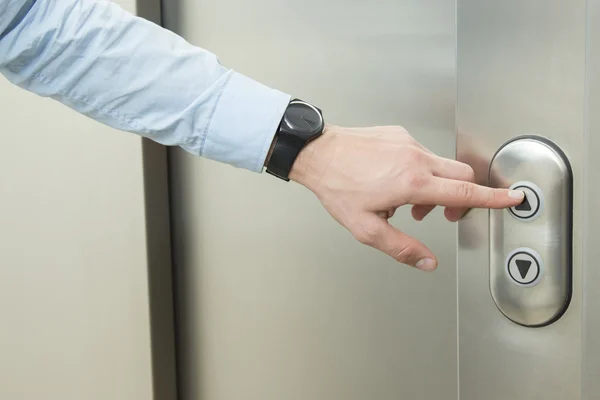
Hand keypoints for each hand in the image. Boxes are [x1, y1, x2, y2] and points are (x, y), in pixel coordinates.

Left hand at [289, 125, 523, 270]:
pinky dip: (419, 170)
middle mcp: (416, 159)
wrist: (318, 152)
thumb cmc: (338, 187)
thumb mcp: (366, 228)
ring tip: (409, 202)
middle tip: (444, 214)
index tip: (514, 198)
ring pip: (441, 165)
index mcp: (412, 183)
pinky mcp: (399, 134)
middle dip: (462, 197)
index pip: (465, 192)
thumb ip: (401, 248)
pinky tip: (394, 180)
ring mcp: (408, 143)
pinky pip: (421, 154)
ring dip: (436, 186)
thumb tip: (427, 263)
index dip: (493, 198)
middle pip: (462, 175)